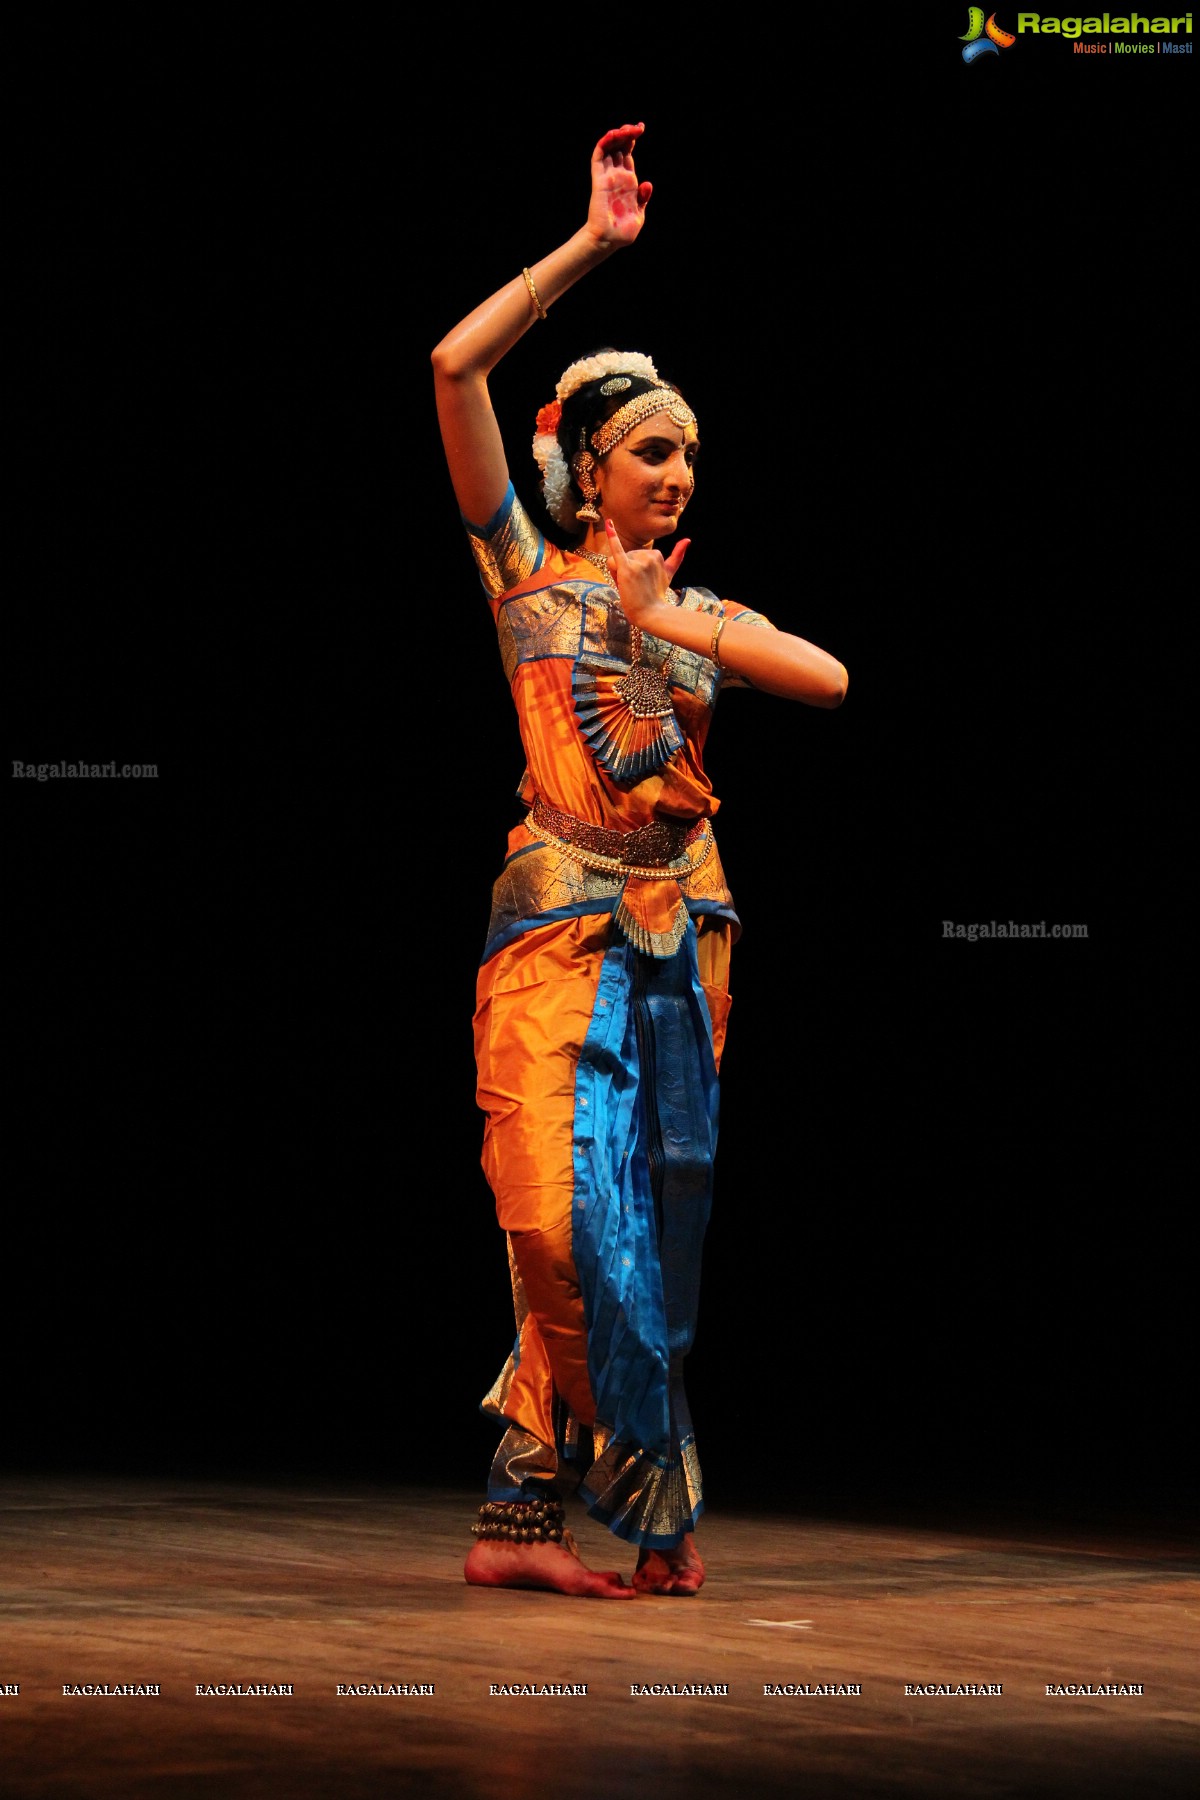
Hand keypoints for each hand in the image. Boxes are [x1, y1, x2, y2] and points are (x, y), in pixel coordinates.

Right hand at [585, 124, 651, 249]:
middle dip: (627, 133)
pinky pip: (598, 157)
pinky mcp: (599, 180)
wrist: (609, 240)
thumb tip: (647, 184)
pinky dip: (605, 143)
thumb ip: (643, 198)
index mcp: (628, 182)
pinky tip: (614, 135)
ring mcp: (607, 177)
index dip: (632, 140)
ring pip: (609, 148)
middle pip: (619, 147)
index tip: (641, 128)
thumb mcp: (639, 213)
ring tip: (628, 129)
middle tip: (638, 127)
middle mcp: (617, 176)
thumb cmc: (623, 231)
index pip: (627, 154)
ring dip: (617, 135)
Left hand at [604, 520, 688, 629]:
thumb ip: (677, 556)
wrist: (652, 614)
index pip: (634, 556)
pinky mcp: (627, 568)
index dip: (633, 570)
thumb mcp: (669, 573)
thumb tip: (688, 539)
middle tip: (634, 587)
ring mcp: (639, 561)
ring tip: (629, 586)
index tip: (643, 583)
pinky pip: (616, 549)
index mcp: (656, 554)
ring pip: (616, 561)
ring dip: (617, 574)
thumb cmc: (657, 595)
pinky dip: (612, 536)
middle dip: (624, 571)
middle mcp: (649, 555)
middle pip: (624, 557)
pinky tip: (608, 522)